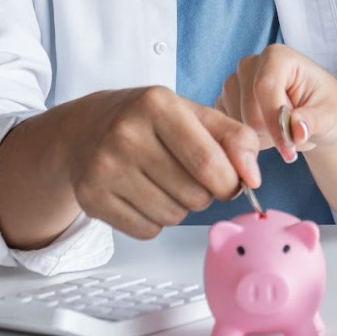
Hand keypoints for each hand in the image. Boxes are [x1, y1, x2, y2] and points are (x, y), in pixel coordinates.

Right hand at [59, 86, 261, 239]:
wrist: (83, 129)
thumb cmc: (146, 120)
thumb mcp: (194, 113)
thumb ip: (236, 138)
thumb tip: (253, 178)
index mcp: (157, 105)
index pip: (209, 162)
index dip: (230, 182)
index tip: (230, 182)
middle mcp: (125, 134)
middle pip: (194, 195)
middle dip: (204, 193)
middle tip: (187, 174)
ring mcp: (104, 168)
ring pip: (173, 216)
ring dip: (179, 207)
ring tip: (163, 181)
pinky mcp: (91, 198)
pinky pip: (147, 231)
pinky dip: (154, 221)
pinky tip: (142, 195)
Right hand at [217, 43, 336, 161]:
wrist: (315, 117)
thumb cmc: (326, 109)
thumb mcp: (331, 116)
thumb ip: (314, 121)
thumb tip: (297, 130)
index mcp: (277, 56)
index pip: (265, 87)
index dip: (275, 121)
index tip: (289, 148)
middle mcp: (249, 65)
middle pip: (249, 111)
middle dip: (272, 132)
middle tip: (293, 135)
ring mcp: (233, 84)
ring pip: (237, 125)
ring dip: (261, 138)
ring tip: (282, 130)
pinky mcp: (224, 103)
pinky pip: (228, 131)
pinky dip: (249, 141)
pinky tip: (268, 134)